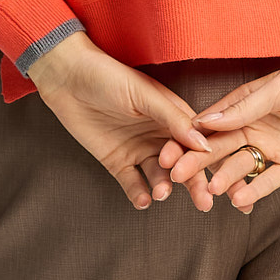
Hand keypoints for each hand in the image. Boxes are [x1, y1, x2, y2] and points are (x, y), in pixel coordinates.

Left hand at [28, 32, 218, 211]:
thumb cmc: (109, 76)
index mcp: (172, 114)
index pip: (195, 141)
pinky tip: (143, 200)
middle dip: (193, 182)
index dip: (204, 159)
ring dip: (164, 186)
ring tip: (161, 192)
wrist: (68, 79)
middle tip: (203, 202)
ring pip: (159, 176)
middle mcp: (159, 134)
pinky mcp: (117, 161)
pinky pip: (132, 183)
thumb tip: (203, 143)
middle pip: (183, 163)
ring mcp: (139, 149)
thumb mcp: (144, 94)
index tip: (211, 176)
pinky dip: (139, 194)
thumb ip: (172, 118)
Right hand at [161, 36, 279, 212]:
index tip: (167, 152)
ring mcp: (273, 147)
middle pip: (220, 149)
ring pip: (241, 167)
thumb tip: (206, 121)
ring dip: (225, 179)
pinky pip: (269, 180)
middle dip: (198, 163)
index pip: (211, 125)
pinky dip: (254, 190)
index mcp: (246, 105)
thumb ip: (244, 107)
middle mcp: (255, 127)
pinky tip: (240, 200)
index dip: (188, 139)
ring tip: (213, 191)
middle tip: (178, 178)